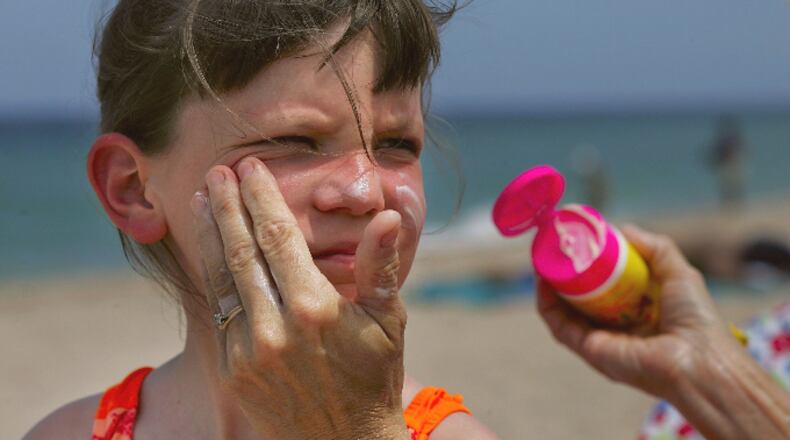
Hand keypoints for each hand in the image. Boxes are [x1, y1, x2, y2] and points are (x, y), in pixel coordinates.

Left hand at [191, 157, 408, 438]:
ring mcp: (247, 352)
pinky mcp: (231, 370)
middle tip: (218, 171)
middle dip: (228, 206)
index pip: (279, 238)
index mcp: (314, 309)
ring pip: (221, 278)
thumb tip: (387, 216)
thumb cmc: (374, 376)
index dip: (262, 199)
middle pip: (241, 251)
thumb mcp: (388, 320)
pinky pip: (219, 312)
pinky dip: (213, 275)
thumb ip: (379, 265)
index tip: (252, 170)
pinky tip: (211, 251)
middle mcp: (274, 328)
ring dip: (210, 234)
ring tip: (203, 199)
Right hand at [537, 224, 739, 399]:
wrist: (699, 360)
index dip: (588, 267)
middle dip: (564, 274)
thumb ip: (655, 248)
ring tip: (544, 259)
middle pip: (579, 299)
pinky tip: (544, 281)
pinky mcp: (589, 351)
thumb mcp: (678, 273)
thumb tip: (622, 229)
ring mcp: (600, 341)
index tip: (578, 244)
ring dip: (549, 287)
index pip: (604, 289)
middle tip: (555, 249)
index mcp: (636, 314)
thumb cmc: (696, 320)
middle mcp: (615, 329)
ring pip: (564, 312)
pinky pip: (559, 326)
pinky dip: (547, 304)